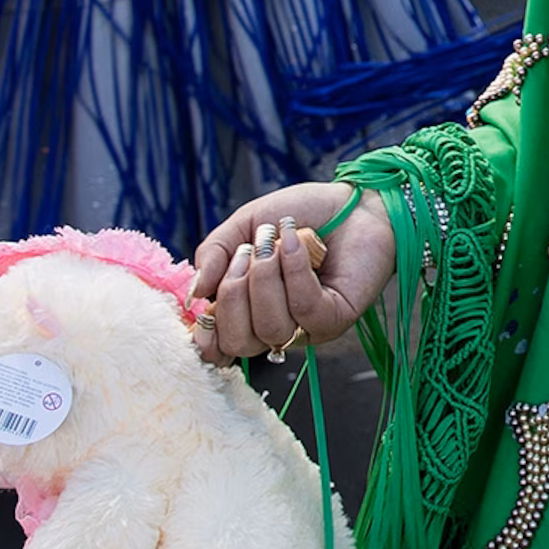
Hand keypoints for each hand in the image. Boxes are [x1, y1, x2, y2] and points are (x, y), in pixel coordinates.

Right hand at [190, 181, 394, 364]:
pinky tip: (296, 242)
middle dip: (232, 295)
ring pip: (270, 328)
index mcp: (250, 312)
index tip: (202, 304)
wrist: (354, 201)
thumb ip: (213, 254)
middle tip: (247, 253)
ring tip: (274, 242)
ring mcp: (307, 328)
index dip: (205, 334)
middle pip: (238, 343)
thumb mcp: (245, 225)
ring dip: (265, 278)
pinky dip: (294, 271)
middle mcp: (277, 327)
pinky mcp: (336, 319)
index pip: (220, 347)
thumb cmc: (300, 215)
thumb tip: (195, 294)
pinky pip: (303, 309)